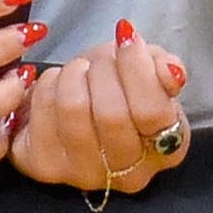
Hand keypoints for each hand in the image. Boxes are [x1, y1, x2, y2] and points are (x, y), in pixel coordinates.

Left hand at [9, 19, 190, 193]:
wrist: (82, 108)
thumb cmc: (121, 89)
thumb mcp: (152, 72)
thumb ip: (165, 68)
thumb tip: (170, 70)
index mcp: (166, 150)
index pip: (152, 111)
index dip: (136, 67)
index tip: (126, 36)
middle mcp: (130, 174)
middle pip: (111, 113)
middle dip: (103, 68)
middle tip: (102, 58)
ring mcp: (85, 175)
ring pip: (73, 109)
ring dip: (75, 74)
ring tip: (81, 70)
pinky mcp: (46, 166)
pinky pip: (43, 110)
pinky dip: (48, 85)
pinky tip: (58, 86)